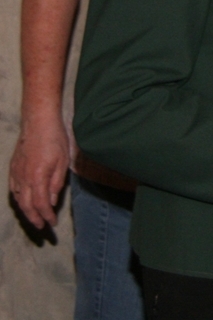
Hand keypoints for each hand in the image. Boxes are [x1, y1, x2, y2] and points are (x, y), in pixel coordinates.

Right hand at [8, 111, 69, 227]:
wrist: (38, 123)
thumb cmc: (54, 140)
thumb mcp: (62, 162)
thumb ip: (56, 184)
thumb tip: (52, 202)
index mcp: (37, 178)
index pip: (41, 204)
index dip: (46, 216)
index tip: (52, 224)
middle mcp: (23, 179)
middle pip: (27, 206)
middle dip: (34, 219)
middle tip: (42, 228)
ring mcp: (16, 173)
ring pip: (18, 199)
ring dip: (26, 211)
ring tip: (34, 218)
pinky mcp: (13, 168)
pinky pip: (13, 189)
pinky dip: (19, 199)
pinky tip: (23, 201)